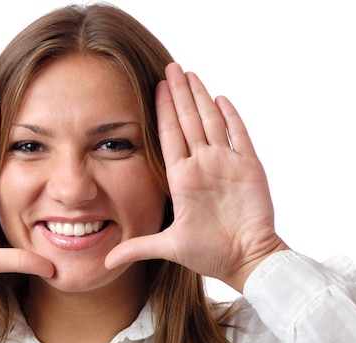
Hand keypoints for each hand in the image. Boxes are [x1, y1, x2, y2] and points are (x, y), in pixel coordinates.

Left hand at [105, 63, 287, 292]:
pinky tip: (220, 98)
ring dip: (201, 97)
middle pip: (188, 121)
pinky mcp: (249, 167)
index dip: (163, 111)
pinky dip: (231, 117)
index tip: (155, 87)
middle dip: (179, 94)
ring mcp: (226, 164)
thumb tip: (106, 262)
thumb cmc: (210, 254)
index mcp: (182, 178)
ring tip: (190, 73)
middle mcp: (202, 165)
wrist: (245, 260)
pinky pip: (238, 136)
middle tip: (171, 67)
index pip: (169, 136)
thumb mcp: (168, 246)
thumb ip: (137, 248)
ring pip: (211, 122)